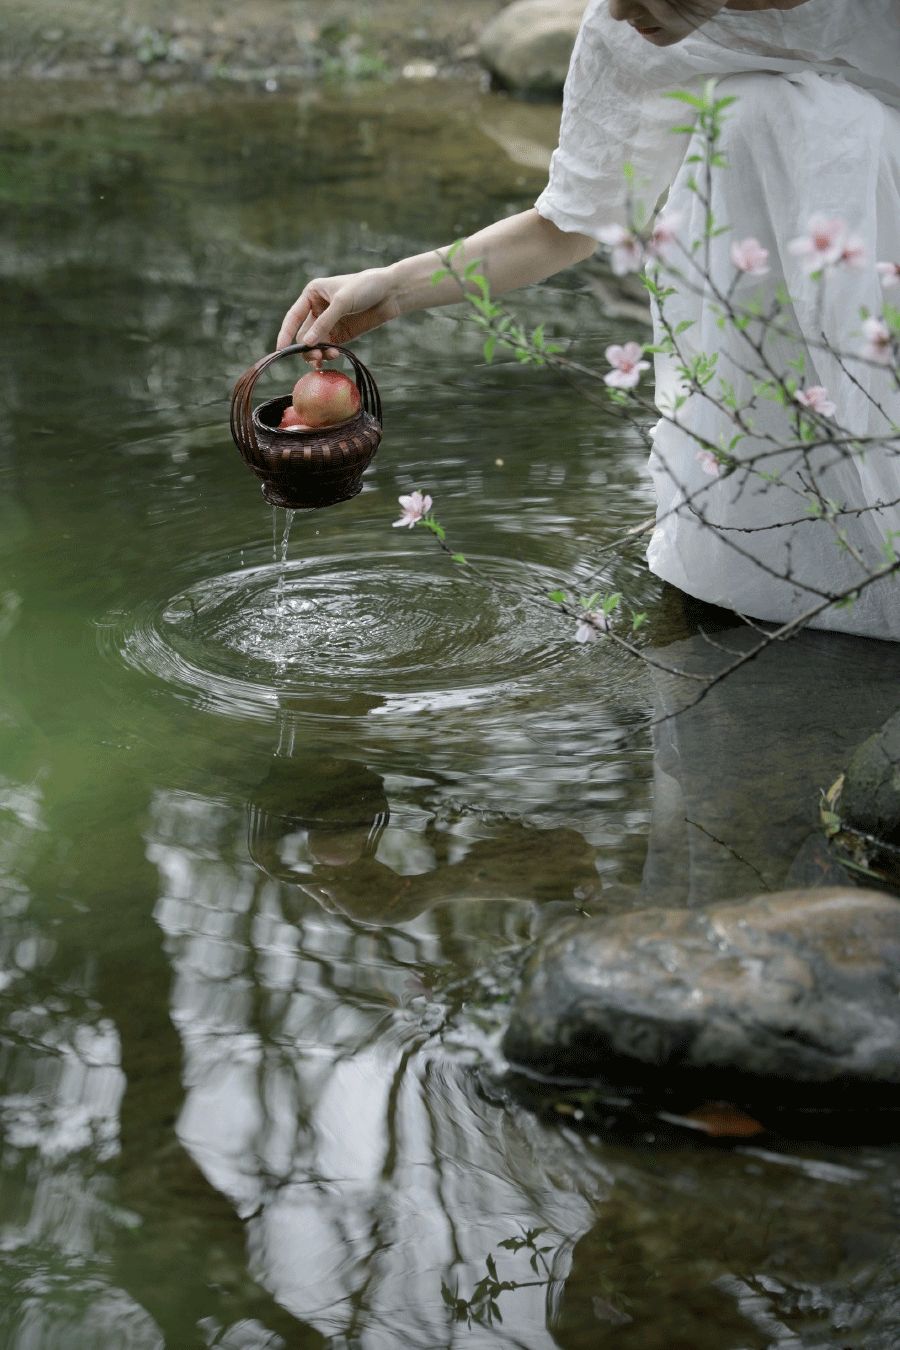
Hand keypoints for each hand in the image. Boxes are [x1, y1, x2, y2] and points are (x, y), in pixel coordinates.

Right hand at [276, 266, 399, 360]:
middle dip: (308, 347)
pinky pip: (328, 348)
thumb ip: (324, 324)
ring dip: (318, 353)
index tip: (280, 350)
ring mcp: (329, 323)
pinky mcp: (341, 334)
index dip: (285, 334)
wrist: (391, 292)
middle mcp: (317, 309)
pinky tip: (333, 356)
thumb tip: (307, 344)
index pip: (293, 317)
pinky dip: (328, 354)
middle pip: (303, 335)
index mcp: (312, 294)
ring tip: (328, 357)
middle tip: (317, 357)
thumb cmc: (365, 287)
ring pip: (315, 344)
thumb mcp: (342, 302)